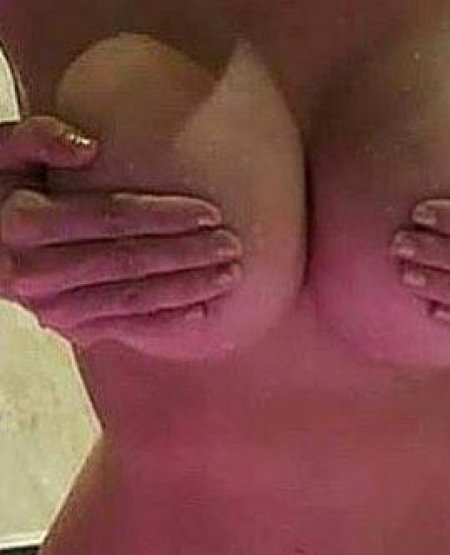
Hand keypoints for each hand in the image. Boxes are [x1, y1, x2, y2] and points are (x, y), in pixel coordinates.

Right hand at [0, 116, 242, 346]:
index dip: (162, 216)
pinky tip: (203, 311)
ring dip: (185, 289)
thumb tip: (90, 148)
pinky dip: (165, 321)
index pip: (108, 218)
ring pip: (131, 299)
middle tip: (233, 245)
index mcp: (23, 221)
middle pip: (127, 261)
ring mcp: (50, 305)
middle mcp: (35, 270)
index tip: (209, 211)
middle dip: (185, 255)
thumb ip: (36, 139)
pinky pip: (124, 327)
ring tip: (230, 276)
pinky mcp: (66, 325)